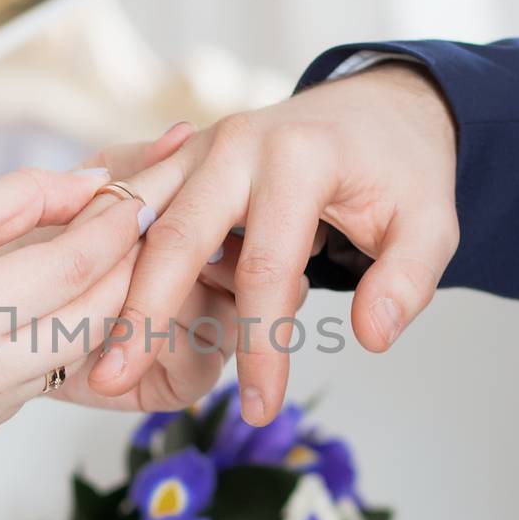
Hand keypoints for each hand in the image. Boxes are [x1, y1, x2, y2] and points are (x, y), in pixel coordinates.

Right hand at [0, 160, 185, 455]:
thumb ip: (13, 200)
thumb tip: (94, 183)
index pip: (73, 267)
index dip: (118, 223)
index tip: (148, 183)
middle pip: (98, 313)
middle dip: (136, 259)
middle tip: (160, 209)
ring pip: (86, 345)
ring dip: (116, 294)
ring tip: (133, 244)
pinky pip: (55, 369)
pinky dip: (76, 327)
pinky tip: (83, 290)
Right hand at [86, 64, 458, 423]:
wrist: (375, 109)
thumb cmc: (399, 172)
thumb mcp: (431, 223)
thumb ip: (406, 279)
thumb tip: (371, 336)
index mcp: (298, 159)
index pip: (267, 269)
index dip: (261, 347)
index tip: (260, 410)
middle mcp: (237, 143)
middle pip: (176, 238)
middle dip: (143, 314)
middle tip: (114, 381)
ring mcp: (200, 147)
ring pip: (138, 218)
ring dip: (109, 282)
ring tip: (87, 350)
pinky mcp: (181, 158)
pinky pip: (133, 205)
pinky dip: (109, 252)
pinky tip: (88, 305)